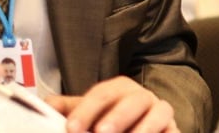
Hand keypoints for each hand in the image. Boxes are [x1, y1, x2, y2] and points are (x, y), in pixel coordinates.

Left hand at [46, 76, 178, 132]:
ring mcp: (161, 112)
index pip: (103, 94)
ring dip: (144, 128)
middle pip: (133, 100)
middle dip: (117, 117)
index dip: (86, 111)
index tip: (71, 129)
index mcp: (119, 89)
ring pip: (160, 112)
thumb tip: (44, 105)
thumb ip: (67, 110)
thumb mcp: (88, 112)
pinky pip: (173, 131)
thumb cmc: (110, 119)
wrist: (138, 125)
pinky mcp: (174, 129)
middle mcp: (143, 97)